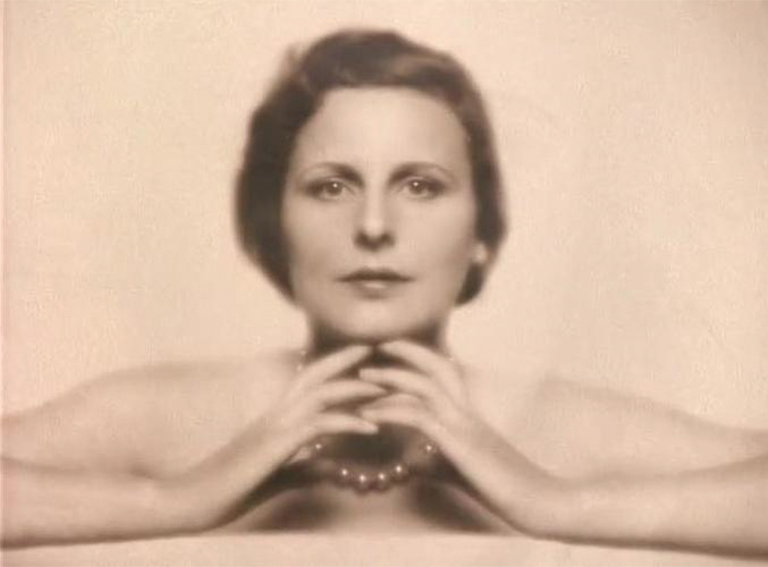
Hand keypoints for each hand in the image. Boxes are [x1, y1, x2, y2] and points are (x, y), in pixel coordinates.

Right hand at [173, 344, 385, 528]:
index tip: (362, 356)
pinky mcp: (277, 445)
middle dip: (347, 359)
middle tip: (379, 349)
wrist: (195, 497)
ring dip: (355, 389)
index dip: (335, 364)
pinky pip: (318, 426)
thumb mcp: (278, 473)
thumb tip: (328, 464)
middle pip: (316, 374)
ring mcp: (275, 426)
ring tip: (385, 389)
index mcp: (276, 416)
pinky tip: (370, 429)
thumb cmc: (231, 485)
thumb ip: (304, 466)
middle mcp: (276, 413)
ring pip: (321, 394)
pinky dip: (347, 423)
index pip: (309, 380)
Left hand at [357, 340, 560, 531]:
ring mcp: (465, 426)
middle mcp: (468, 412)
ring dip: (391, 378)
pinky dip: (392, 412)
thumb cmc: (507, 489)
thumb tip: (412, 461)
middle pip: (437, 366)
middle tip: (376, 345)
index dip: (419, 359)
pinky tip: (370, 416)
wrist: (539, 502)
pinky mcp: (460, 444)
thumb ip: (437, 461)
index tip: (392, 353)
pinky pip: (421, 417)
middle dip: (406, 351)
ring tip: (363, 377)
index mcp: (470, 415)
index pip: (445, 373)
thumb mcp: (463, 470)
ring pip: (425, 386)